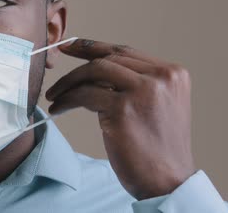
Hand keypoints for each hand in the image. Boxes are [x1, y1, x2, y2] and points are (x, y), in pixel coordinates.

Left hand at [45, 39, 195, 199]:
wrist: (168, 181)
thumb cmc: (157, 148)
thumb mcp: (156, 105)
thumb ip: (136, 83)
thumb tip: (96, 67)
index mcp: (172, 73)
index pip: (125, 51)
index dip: (93, 47)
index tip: (71, 46)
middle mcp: (161, 77)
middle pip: (108, 58)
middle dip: (77, 63)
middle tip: (57, 73)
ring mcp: (143, 91)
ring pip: (94, 71)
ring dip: (68, 82)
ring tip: (55, 95)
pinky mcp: (123, 108)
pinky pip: (85, 95)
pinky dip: (67, 100)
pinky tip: (59, 108)